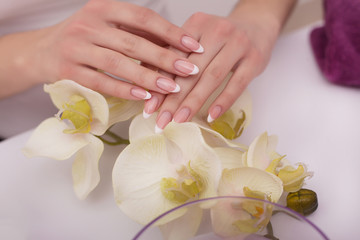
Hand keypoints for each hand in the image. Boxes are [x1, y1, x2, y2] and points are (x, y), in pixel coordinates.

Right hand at [5, 0, 202, 98]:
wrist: (42, 50)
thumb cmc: (84, 38)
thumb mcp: (107, 25)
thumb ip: (136, 31)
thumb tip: (176, 44)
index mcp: (103, 8)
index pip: (143, 17)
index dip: (170, 32)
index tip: (194, 46)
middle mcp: (89, 24)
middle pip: (134, 42)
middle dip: (165, 58)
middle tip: (191, 70)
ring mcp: (76, 47)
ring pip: (119, 63)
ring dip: (148, 76)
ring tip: (173, 88)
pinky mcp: (68, 70)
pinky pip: (101, 81)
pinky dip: (123, 89)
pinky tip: (143, 96)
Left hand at [143, 11, 279, 130]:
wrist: (256, 26)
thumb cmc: (220, 38)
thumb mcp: (196, 39)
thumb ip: (172, 56)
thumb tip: (145, 83)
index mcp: (197, 23)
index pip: (173, 57)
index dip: (159, 83)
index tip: (148, 108)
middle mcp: (217, 30)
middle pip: (190, 70)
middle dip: (173, 98)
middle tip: (161, 121)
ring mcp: (238, 44)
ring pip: (211, 77)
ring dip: (194, 102)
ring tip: (180, 121)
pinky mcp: (254, 59)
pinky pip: (237, 84)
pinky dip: (223, 101)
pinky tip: (211, 116)